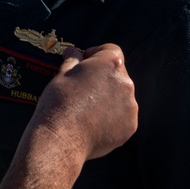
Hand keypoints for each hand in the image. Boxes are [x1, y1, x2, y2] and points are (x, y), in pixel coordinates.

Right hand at [27, 44, 137, 163]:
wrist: (62, 138)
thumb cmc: (59, 102)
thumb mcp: (61, 75)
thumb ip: (72, 61)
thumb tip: (74, 52)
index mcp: (110, 64)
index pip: (110, 50)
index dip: (96, 54)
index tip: (84, 61)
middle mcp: (125, 83)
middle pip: (116, 74)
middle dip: (102, 77)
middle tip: (81, 88)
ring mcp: (130, 106)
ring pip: (120, 96)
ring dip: (107, 97)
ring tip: (86, 108)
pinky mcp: (129, 126)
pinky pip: (122, 116)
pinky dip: (111, 117)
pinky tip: (93, 122)